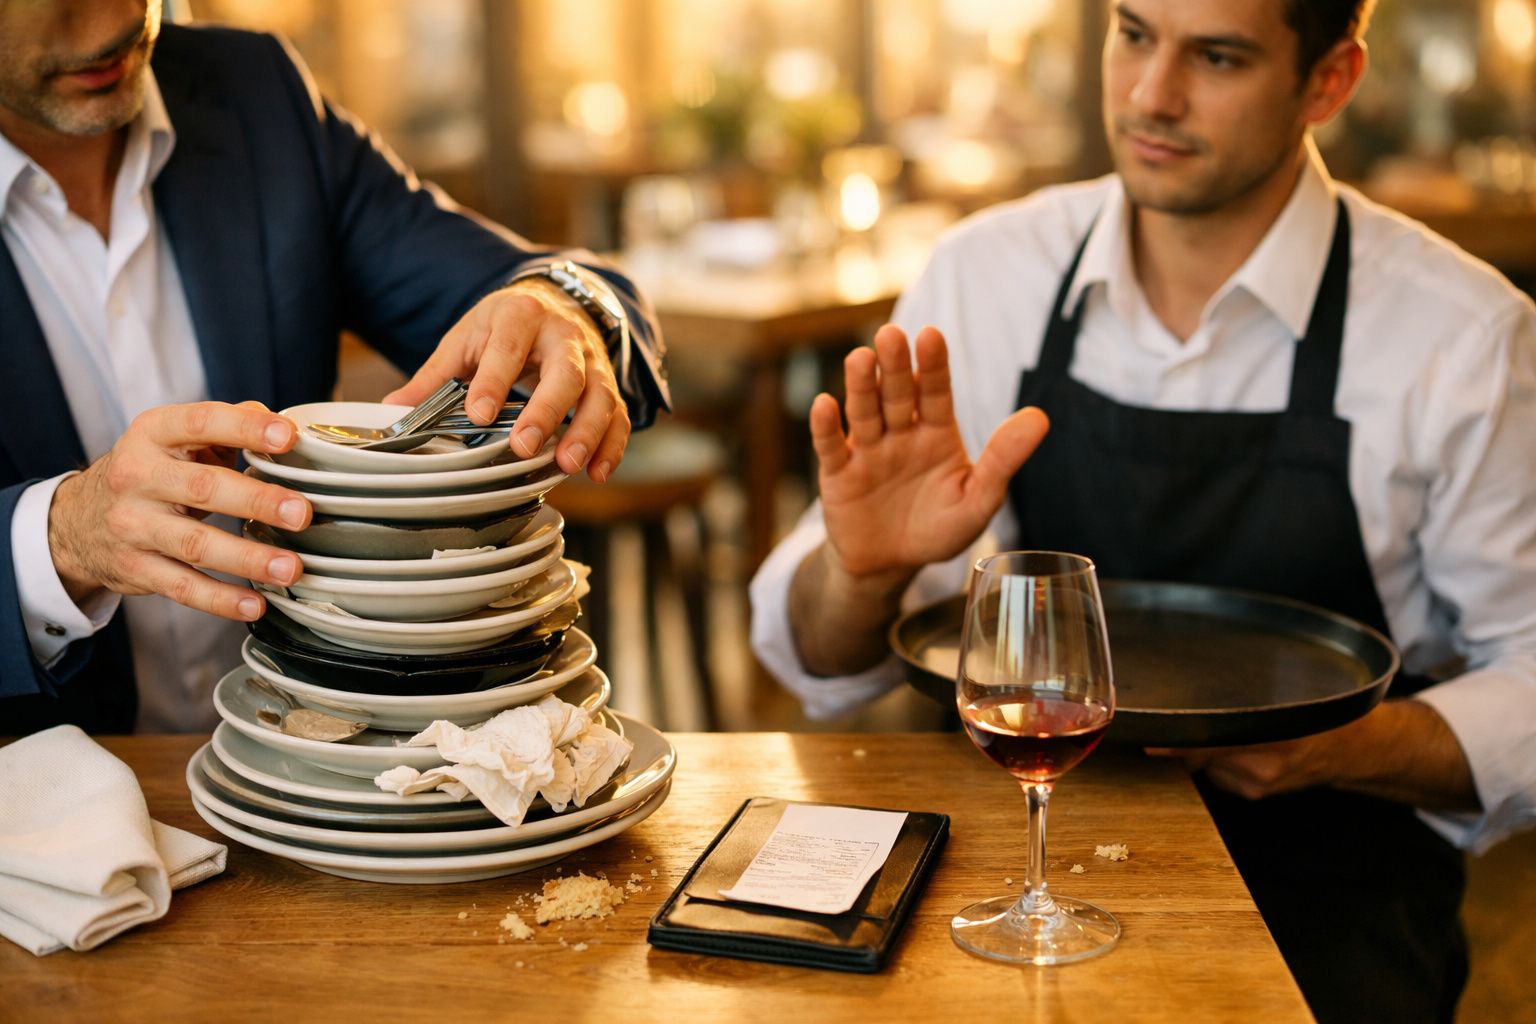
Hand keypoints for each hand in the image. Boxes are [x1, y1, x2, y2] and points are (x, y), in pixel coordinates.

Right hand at [48, 401, 312, 621]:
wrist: (79, 520)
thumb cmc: (151, 472)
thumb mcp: (175, 439)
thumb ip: (228, 427)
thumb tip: (284, 423)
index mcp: (153, 434)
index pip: (201, 423)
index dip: (245, 428)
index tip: (288, 437)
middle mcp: (138, 477)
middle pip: (203, 488)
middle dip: (256, 501)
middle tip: (302, 512)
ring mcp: (134, 526)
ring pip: (195, 544)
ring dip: (247, 558)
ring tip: (290, 567)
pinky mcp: (136, 568)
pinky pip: (182, 586)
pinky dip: (220, 599)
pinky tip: (255, 604)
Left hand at [385, 278, 628, 481]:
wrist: (555, 300)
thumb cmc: (505, 327)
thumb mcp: (467, 338)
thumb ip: (436, 376)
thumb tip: (393, 410)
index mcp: (520, 315)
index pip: (508, 346)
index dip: (494, 380)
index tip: (478, 414)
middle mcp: (563, 334)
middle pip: (565, 370)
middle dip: (547, 410)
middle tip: (524, 446)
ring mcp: (592, 360)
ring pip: (600, 394)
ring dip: (586, 431)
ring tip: (566, 465)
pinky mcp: (609, 383)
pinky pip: (618, 413)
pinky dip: (612, 445)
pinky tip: (597, 473)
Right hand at [812, 324, 1049, 579]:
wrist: (890, 565)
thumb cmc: (938, 529)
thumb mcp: (977, 501)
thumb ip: (1003, 460)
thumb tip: (1040, 417)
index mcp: (936, 432)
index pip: (936, 392)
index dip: (934, 365)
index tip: (931, 336)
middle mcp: (900, 432)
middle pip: (897, 394)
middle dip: (895, 366)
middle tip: (891, 335)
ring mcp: (867, 450)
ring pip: (863, 411)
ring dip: (861, 386)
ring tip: (860, 359)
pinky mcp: (837, 473)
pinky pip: (830, 447)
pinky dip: (825, 427)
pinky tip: (825, 405)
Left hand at [1147, 700, 1479, 809]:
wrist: (1352, 748)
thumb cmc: (1319, 714)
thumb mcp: (1285, 701)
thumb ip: (1242, 707)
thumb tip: (1194, 706)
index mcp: (1273, 738)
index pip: (1212, 744)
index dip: (1178, 744)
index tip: (1150, 741)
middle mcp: (1263, 766)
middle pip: (1203, 753)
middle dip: (1193, 740)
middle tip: (1195, 723)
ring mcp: (1258, 784)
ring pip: (1208, 764)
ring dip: (1208, 750)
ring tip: (1238, 736)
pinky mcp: (1255, 794)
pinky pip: (1220, 774)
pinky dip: (1222, 762)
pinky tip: (1243, 751)